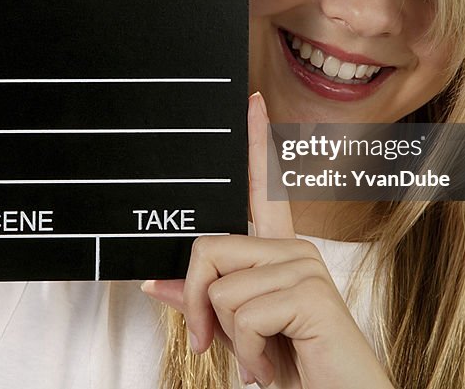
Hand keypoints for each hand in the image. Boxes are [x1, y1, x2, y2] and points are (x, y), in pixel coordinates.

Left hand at [141, 93, 393, 387]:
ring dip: (229, 339)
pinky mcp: (310, 293)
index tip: (252, 103)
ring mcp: (304, 267)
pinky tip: (273, 364)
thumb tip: (154, 284)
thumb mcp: (237, 334)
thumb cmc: (298, 368)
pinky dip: (246, 353)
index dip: (256, 143)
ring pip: (220, 286)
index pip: (263, 190)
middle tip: (212, 344)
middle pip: (208, 249)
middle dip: (195, 305)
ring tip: (260, 358)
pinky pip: (241, 314)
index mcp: (280, 254)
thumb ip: (201, 304)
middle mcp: (295, 251)